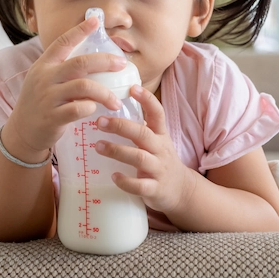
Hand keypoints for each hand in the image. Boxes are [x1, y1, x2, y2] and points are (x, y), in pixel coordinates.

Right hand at [4, 16, 126, 161]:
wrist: (22, 131)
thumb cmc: (40, 103)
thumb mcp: (44, 79)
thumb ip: (62, 69)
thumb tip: (93, 59)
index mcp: (44, 65)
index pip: (63, 42)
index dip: (80, 30)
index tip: (96, 20)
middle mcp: (45, 78)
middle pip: (80, 63)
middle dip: (105, 61)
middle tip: (122, 64)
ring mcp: (48, 97)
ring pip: (83, 87)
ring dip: (105, 93)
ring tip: (116, 101)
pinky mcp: (52, 117)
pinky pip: (78, 109)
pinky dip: (91, 108)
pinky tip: (95, 110)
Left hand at [94, 85, 194, 213]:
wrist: (180, 189)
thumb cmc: (160, 159)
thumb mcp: (156, 140)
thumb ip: (139, 126)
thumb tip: (111, 106)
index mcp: (160, 135)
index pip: (157, 113)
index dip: (147, 99)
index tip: (132, 88)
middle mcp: (161, 149)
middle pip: (143, 134)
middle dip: (121, 127)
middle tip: (99, 122)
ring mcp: (159, 169)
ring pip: (140, 158)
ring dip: (118, 151)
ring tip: (98, 146)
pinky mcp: (155, 189)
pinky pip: (140, 186)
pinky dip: (126, 182)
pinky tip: (113, 177)